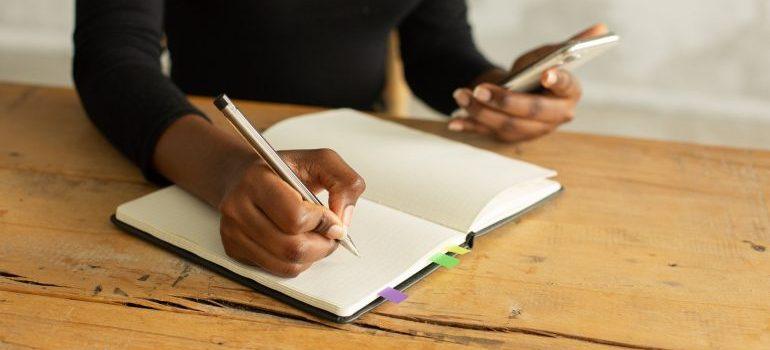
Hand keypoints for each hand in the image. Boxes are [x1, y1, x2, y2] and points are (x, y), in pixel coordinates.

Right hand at [218, 149, 364, 276]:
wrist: (244, 175)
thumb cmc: (285, 169)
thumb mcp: (321, 161)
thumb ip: (344, 182)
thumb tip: (343, 221)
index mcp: (257, 180)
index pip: (295, 217)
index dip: (323, 222)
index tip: (332, 218)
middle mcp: (236, 207)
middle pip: (292, 247)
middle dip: (322, 245)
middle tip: (331, 234)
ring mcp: (232, 231)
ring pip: (286, 264)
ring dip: (312, 256)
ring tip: (316, 237)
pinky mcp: (233, 249)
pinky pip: (277, 270)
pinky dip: (297, 262)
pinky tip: (298, 242)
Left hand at [449, 23, 608, 141]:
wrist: (515, 90)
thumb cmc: (533, 72)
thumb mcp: (546, 55)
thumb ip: (568, 45)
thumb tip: (601, 28)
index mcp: (569, 94)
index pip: (566, 87)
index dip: (557, 81)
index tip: (545, 73)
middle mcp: (554, 118)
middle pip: (532, 112)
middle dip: (505, 101)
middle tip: (481, 89)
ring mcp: (531, 132)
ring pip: (507, 126)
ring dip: (481, 112)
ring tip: (461, 95)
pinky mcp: (509, 138)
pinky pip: (488, 134)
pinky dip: (470, 127)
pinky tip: (454, 122)